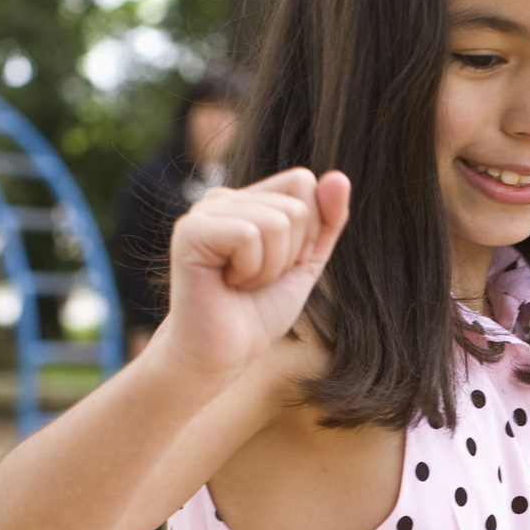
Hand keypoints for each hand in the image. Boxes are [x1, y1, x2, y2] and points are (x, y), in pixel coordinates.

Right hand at [155, 167, 352, 379]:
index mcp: (248, 199)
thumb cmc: (258, 311)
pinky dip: (250, 270)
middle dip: (289, 254)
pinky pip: (249, 235)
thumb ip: (327, 221)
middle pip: (295, 204)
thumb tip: (339, 177)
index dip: (307, 231)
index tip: (280, 264)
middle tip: (256, 279)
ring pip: (276, 221)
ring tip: (241, 282)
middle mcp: (224, 197)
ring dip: (269, 267)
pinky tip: (227, 284)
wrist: (224, 352)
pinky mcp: (190, 231)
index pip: (302, 182)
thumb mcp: (306, 263)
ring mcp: (204, 211)